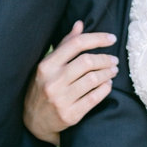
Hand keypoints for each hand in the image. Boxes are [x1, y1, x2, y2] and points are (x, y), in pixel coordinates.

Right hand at [24, 22, 118, 146]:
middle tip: (114, 60)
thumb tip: (79, 24)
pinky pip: (95, 97)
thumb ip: (65, 45)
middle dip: (105, 58)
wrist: (32, 122)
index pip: (76, 44)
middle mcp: (52, 81)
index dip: (98, 39)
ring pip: (93, 79)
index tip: (112, 39)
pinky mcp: (70, 115)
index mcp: (46, 66)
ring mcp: (60, 99)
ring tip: (113, 70)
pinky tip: (108, 84)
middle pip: (87, 61)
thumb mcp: (48, 66)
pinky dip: (106, 88)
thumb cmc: (42, 87)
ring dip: (108, 73)